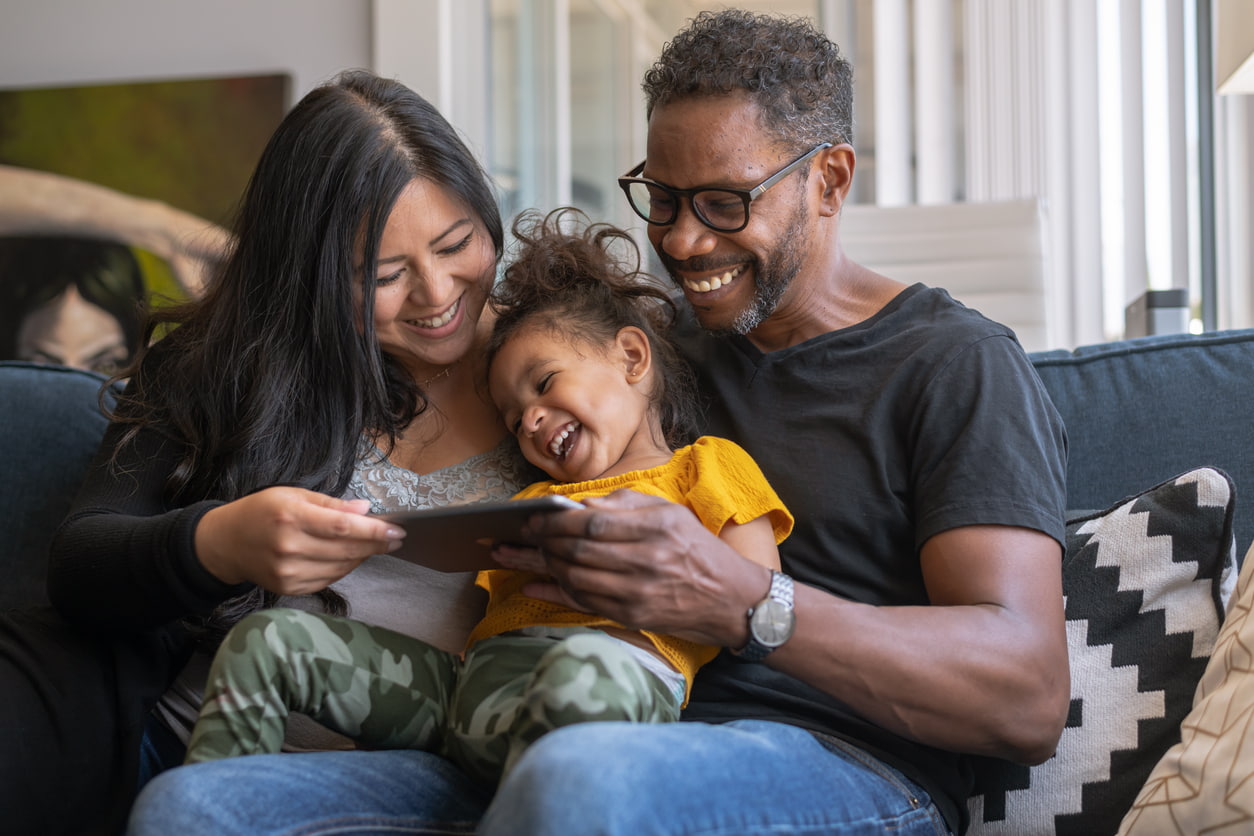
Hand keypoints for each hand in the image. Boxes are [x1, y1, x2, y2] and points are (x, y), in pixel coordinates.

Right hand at [194, 486, 404, 593]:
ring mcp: (288, 572)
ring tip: (374, 545)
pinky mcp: (288, 588)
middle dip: (376, 545)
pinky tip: (351, 556)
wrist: (225, 543)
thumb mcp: (293, 495)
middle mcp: (289, 548)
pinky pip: (328, 579)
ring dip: (363, 556)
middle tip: (395, 538)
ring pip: (341, 567)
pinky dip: (344, 567)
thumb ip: (331, 505)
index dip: (373, 531)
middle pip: (346, 549)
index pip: (343, 528)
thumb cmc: (261, 512)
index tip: (397, 530)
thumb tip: (364, 510)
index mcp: (291, 518)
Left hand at [510, 489, 769, 646]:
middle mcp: (646, 561)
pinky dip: (553, 593)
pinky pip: (582, 603)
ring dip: (542, 565)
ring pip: (575, 577)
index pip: (592, 523)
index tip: (533, 516)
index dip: (555, 520)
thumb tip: (580, 505)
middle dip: (541, 541)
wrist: (732, 600)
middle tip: (519, 534)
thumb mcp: (671, 514)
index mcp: (656, 528)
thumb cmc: (698, 550)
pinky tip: (531, 584)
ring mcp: (637, 593)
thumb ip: (626, 504)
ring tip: (520, 555)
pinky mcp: (632, 616)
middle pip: (578, 550)